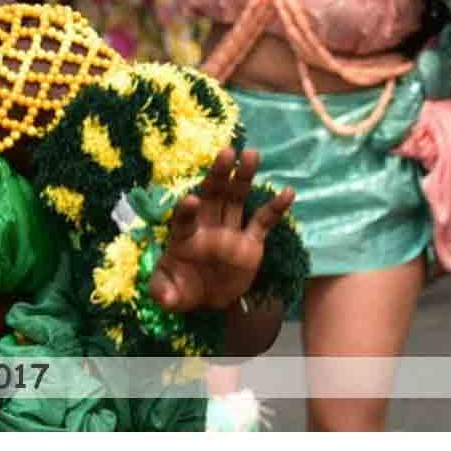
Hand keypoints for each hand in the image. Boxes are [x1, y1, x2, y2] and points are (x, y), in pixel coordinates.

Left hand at [150, 149, 295, 312]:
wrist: (207, 299)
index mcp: (184, 236)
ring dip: (244, 178)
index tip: (191, 200)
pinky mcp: (250, 242)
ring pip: (236, 199)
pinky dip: (275, 208)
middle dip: (218, 174)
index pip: (184, 219)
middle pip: (213, 196)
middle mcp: (207, 227)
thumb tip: (163, 299)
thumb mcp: (168, 294)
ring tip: (252, 154)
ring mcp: (229, 231)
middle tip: (227, 151)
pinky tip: (287, 192)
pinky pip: (263, 221)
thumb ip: (163, 293)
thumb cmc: (182, 289)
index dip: (186, 210)